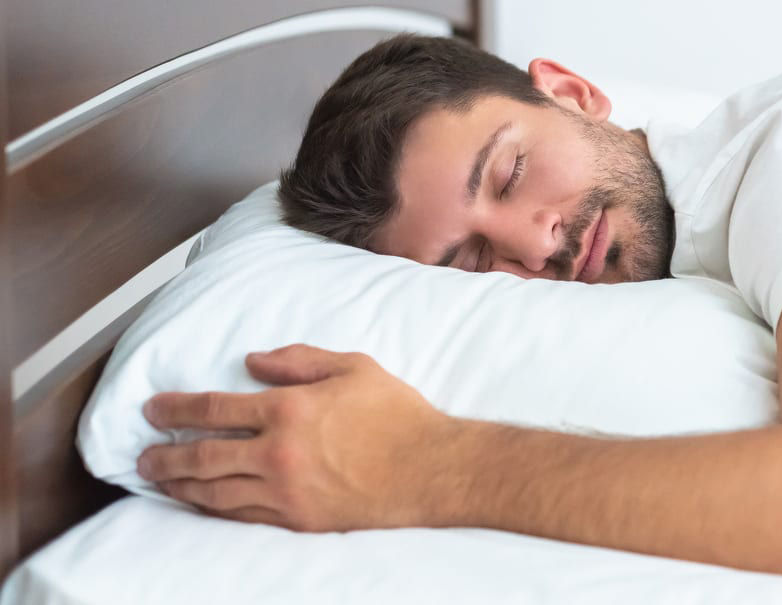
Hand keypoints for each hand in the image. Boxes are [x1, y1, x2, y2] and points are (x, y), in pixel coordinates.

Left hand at [137, 344, 461, 531]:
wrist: (429, 470)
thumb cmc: (396, 415)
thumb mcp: (353, 367)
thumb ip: (298, 360)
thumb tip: (253, 362)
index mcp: (290, 408)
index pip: (215, 408)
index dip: (177, 409)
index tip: (153, 410)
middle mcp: (278, 452)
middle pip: (203, 454)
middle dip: (165, 454)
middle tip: (142, 454)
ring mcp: (285, 491)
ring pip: (215, 490)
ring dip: (181, 484)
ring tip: (160, 480)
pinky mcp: (298, 519)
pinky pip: (242, 515)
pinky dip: (213, 508)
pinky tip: (201, 502)